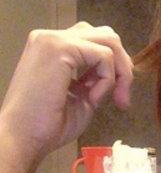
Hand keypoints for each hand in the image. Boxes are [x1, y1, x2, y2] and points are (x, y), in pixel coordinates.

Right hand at [0, 22, 133, 172]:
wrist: (24, 137)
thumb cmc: (49, 125)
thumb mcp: (81, 97)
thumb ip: (96, 80)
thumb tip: (116, 73)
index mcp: (53, 49)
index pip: (95, 43)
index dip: (114, 68)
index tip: (119, 99)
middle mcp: (51, 38)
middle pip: (106, 36)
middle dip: (123, 66)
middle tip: (123, 97)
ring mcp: (54, 39)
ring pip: (109, 41)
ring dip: (120, 72)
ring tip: (115, 98)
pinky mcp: (60, 47)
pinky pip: (103, 56)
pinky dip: (108, 79)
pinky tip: (92, 98)